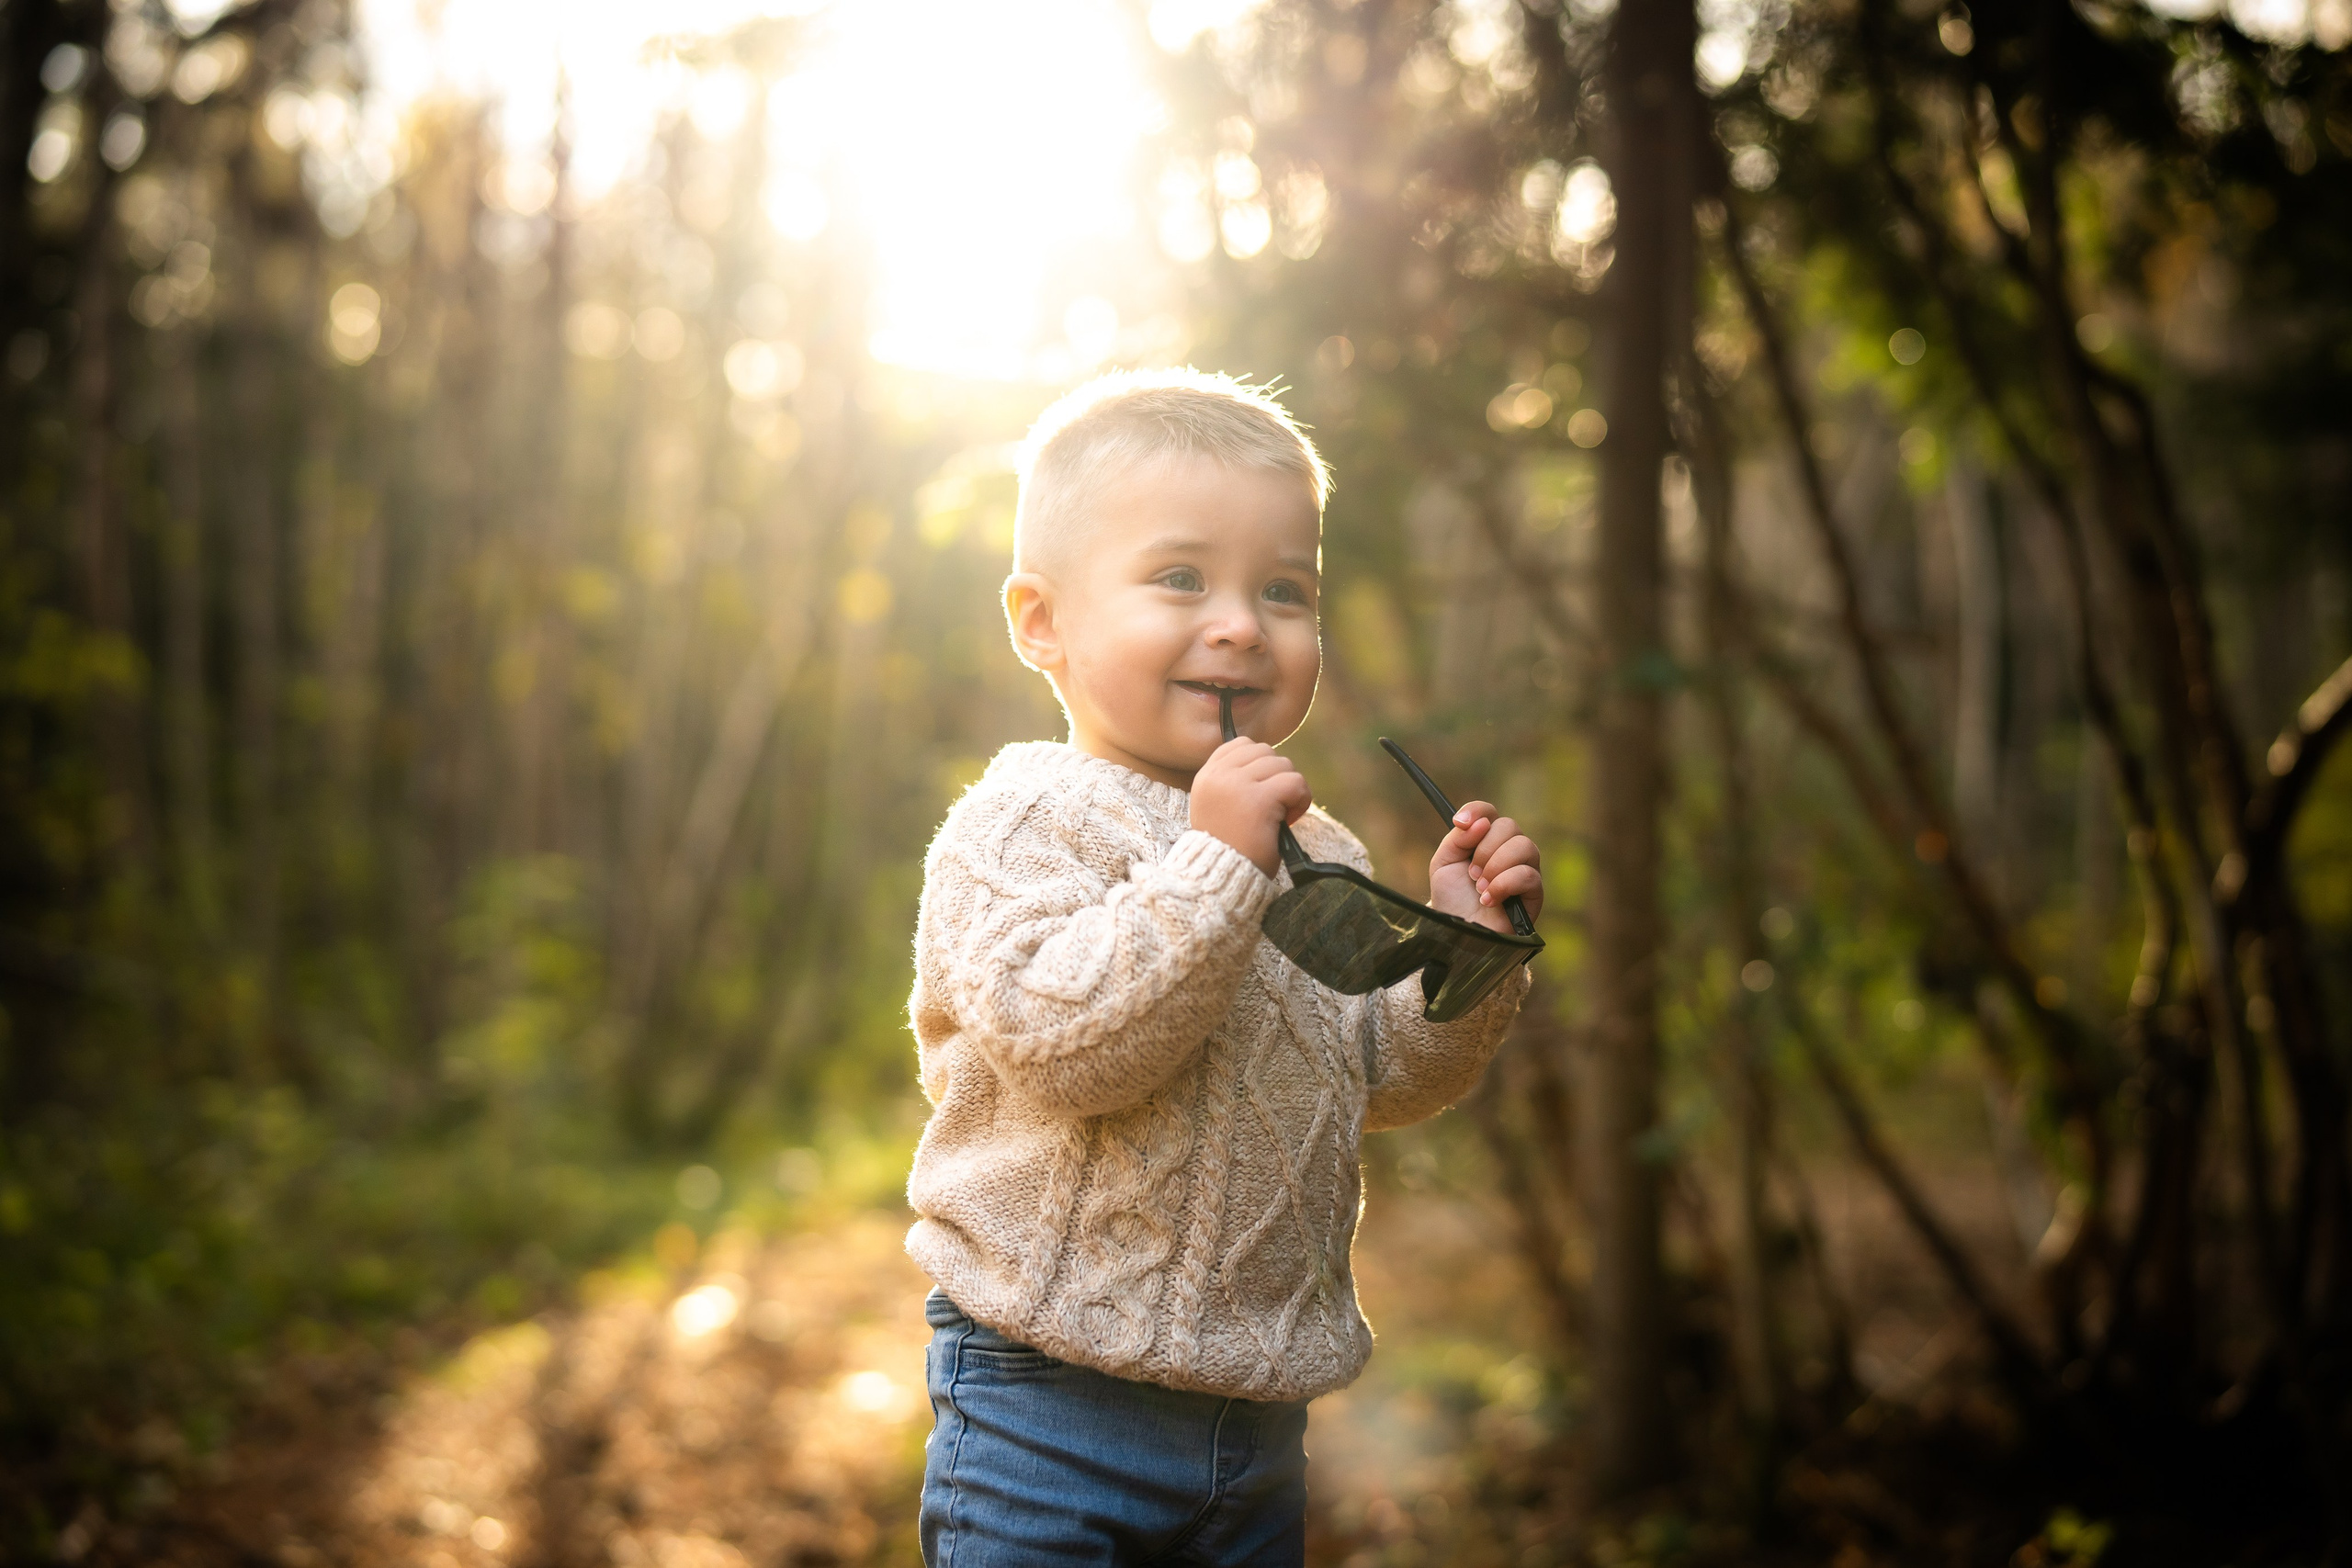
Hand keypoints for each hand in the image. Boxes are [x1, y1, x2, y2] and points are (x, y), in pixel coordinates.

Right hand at [1190, 738, 1310, 877]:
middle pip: (1266, 752)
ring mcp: (1236, 786)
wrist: (1223, 880)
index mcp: (1206, 777)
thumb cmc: (1229, 850)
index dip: (1260, 764)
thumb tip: (1270, 762)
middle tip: (1274, 806)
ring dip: (1290, 789)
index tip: (1261, 790)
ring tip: (1282, 815)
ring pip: (1283, 764)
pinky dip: (1301, 800)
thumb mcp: (1218, 809)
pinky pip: (1295, 782)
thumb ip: (1233, 783)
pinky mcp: (1258, 800)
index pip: (1240, 745)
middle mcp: (1218, 777)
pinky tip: (1291, 819)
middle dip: (1277, 776)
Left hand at [1427, 802, 1542, 934]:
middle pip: (1509, 825)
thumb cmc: (1452, 899)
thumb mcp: (1443, 865)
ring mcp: (1525, 869)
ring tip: (1480, 888)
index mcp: (1485, 840)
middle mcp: (1509, 850)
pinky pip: (1528, 874)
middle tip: (1471, 873)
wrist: (1458, 933)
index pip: (1490, 812)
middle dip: (1484, 849)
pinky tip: (1489, 900)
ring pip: (1524, 846)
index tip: (1459, 823)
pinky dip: (1504, 885)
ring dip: (1495, 867)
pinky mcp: (1534, 892)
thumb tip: (1480, 824)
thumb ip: (1456, 839)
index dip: (1477, 811)